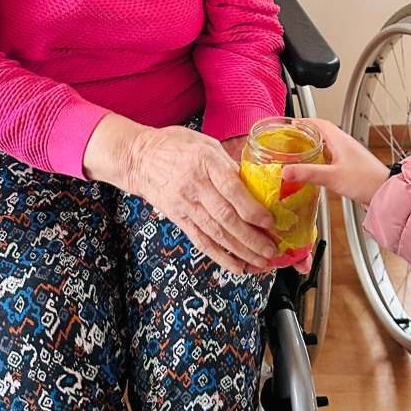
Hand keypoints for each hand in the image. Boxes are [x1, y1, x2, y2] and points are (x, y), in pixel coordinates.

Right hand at [127, 125, 279, 274]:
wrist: (139, 158)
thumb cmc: (174, 146)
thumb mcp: (206, 144)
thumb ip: (230, 164)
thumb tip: (256, 184)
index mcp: (205, 162)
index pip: (232, 189)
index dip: (252, 209)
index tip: (269, 222)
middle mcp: (195, 185)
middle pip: (226, 217)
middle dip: (252, 238)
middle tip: (271, 250)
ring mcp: (185, 204)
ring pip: (216, 234)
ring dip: (241, 251)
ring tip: (260, 262)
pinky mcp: (178, 218)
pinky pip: (201, 241)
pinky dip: (220, 257)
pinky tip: (237, 267)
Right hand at [282, 119, 390, 207]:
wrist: (386, 193)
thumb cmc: (366, 181)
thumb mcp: (332, 176)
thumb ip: (308, 173)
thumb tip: (286, 171)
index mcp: (341, 140)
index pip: (320, 123)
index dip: (304, 121)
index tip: (291, 124)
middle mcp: (344, 145)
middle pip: (321, 134)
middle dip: (305, 135)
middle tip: (290, 140)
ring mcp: (347, 156)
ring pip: (326, 147)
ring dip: (311, 148)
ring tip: (297, 154)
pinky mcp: (349, 167)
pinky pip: (330, 159)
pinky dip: (319, 160)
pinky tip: (312, 170)